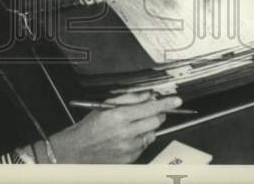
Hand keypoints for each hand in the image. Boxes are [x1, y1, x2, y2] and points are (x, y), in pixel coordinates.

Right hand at [48, 91, 182, 162]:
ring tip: (134, 125)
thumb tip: (147, 95)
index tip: (176, 100)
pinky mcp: (130, 158)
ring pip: (152, 133)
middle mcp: (125, 133)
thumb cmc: (90, 127)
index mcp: (119, 116)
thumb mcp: (106, 106)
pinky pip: (145, 145)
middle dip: (158, 114)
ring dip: (148, 127)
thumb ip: (129, 98)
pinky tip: (129, 136)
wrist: (77, 150)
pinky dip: (141, 139)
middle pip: (155, 121)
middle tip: (153, 110)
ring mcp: (128, 147)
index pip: (150, 108)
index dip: (165, 103)